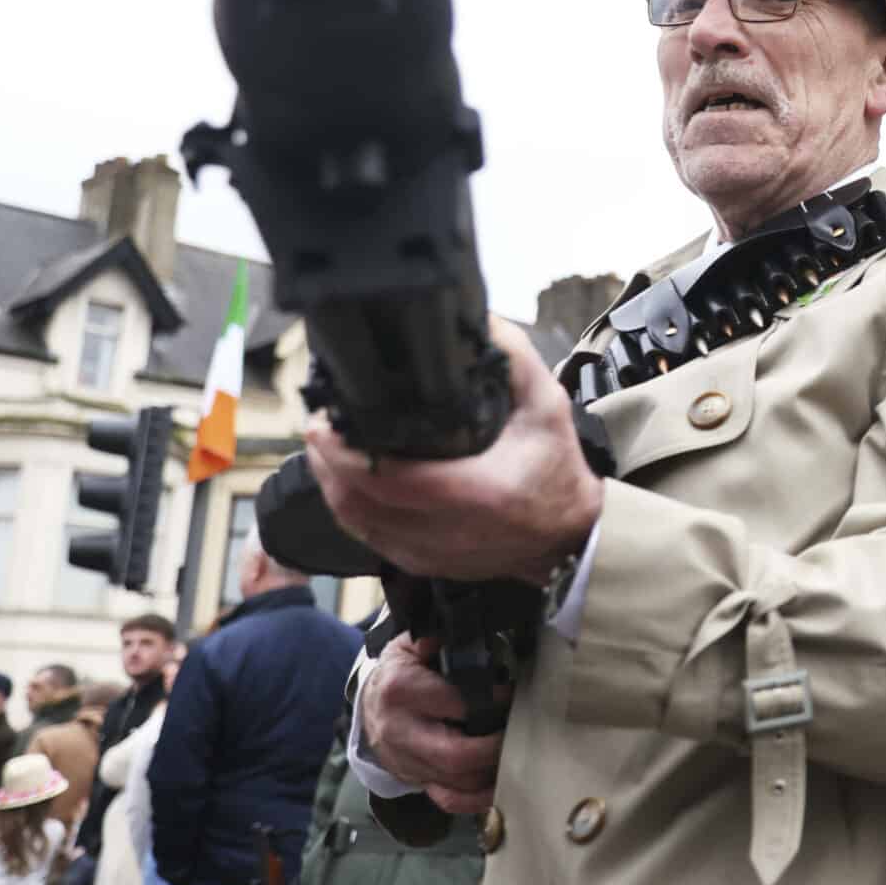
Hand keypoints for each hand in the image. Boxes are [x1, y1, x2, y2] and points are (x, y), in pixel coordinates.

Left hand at [306, 319, 601, 583]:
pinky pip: (366, 537)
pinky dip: (348, 507)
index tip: (322, 422)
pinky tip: (344, 480)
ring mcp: (429, 553)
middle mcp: (446, 530)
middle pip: (357, 502)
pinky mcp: (420, 564)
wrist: (568, 537)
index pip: (389, 479)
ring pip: (354, 522)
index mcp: (476, 492)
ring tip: (324, 446)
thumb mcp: (548, 408)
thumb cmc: (556, 471)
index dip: (345, 454)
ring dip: (331, 483)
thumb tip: (481, 320)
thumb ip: (515, 361)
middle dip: (326, 461)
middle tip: (317, 423)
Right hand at [362, 635, 504, 814]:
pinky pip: (449, 800)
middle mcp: (399, 732)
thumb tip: (463, 632)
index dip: (493, 700)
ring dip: (493, 772)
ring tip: (519, 753)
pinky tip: (501, 783)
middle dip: (496, 747)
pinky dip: (479, 798)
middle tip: (522, 731)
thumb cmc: (403, 669)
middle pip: (455, 756)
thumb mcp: (414, 643)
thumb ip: (438, 638)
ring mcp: (405, 762)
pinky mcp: (414, 781)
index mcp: (400, 691)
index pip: (456, 702)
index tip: (514, 694)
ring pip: (457, 782)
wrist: (372, 701)